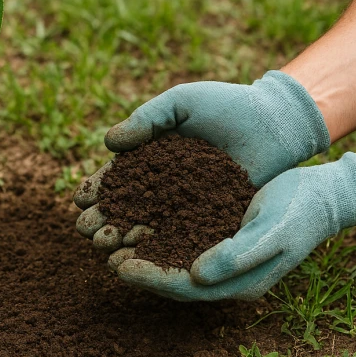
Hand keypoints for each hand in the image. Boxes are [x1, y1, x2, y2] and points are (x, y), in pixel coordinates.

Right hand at [75, 70, 328, 264]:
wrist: (275, 122)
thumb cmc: (228, 105)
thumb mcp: (182, 103)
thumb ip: (146, 118)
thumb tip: (109, 143)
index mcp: (152, 157)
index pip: (117, 178)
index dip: (97, 190)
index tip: (80, 200)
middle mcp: (165, 186)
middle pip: (126, 208)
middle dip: (103, 219)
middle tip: (86, 231)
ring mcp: (186, 206)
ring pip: (147, 227)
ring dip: (122, 238)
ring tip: (103, 247)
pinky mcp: (210, 221)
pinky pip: (180, 237)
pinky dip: (158, 247)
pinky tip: (139, 254)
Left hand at [90, 153, 355, 300]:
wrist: (322, 195)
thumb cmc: (301, 213)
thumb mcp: (273, 231)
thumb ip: (237, 254)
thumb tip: (197, 274)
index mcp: (237, 284)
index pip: (184, 288)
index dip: (150, 278)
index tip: (119, 266)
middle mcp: (223, 276)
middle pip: (170, 276)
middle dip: (136, 266)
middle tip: (102, 251)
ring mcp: (219, 256)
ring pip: (170, 256)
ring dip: (140, 247)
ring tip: (109, 233)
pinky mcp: (216, 234)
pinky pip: (178, 236)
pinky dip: (155, 228)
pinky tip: (134, 212)